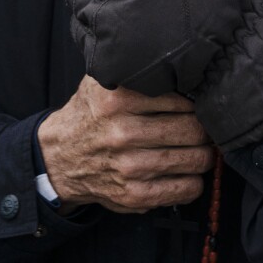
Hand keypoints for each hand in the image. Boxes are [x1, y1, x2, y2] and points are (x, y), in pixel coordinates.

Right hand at [36, 76, 216, 213]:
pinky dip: (195, 181)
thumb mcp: (102, 81)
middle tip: (204, 129)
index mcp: (118, 100)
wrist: (58, 157)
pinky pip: (186, 189)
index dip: (196, 104)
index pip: (182, 100)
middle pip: (193, 130)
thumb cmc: (91, 115)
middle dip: (205, 130)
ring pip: (195, 159)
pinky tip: (187, 173)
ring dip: (204, 155)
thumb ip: (136, 70)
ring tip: (198, 149)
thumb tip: (184, 66)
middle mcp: (123, 133)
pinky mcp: (133, 195)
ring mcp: (129, 167)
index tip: (197, 107)